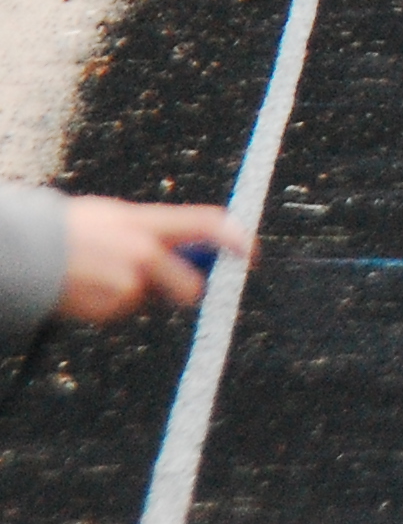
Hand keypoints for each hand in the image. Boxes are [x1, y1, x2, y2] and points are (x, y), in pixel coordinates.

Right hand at [57, 198, 251, 322]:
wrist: (24, 252)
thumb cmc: (69, 229)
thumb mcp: (116, 217)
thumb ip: (153, 230)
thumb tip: (187, 249)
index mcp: (147, 222)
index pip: (207, 224)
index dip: (236, 238)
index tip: (251, 254)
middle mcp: (145, 252)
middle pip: (190, 287)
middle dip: (187, 293)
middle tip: (168, 289)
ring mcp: (129, 283)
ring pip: (148, 301)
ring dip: (133, 296)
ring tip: (98, 276)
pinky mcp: (111, 308)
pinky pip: (121, 312)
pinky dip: (109, 307)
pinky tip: (85, 290)